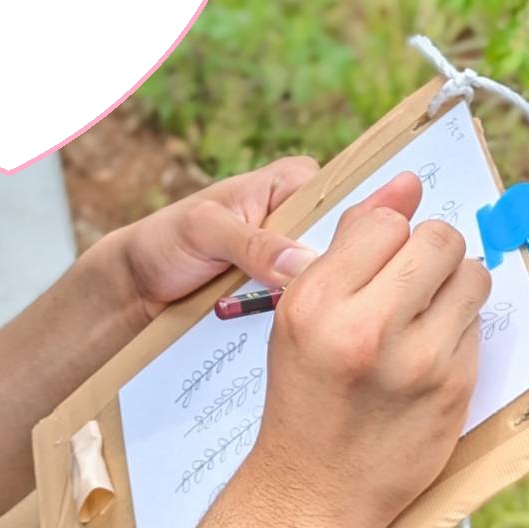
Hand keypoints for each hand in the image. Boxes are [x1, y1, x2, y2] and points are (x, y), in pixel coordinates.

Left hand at [122, 155, 400, 321]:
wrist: (138, 287)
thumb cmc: (166, 241)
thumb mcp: (203, 231)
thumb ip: (251, 242)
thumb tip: (302, 263)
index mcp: (295, 183)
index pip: (351, 198)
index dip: (375, 229)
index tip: (390, 260)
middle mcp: (304, 218)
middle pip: (351, 245)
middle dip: (357, 274)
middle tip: (365, 307)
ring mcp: (298, 260)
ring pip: (336, 281)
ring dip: (337, 304)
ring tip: (351, 329)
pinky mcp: (287, 296)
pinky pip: (313, 307)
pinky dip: (316, 323)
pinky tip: (327, 344)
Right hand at [247, 174, 491, 527]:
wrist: (314, 489)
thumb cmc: (306, 394)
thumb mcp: (301, 315)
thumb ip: (351, 247)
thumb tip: (406, 184)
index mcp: (315, 302)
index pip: (383, 221)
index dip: (389, 235)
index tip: (382, 261)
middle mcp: (366, 327)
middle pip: (438, 240)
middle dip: (432, 252)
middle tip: (413, 283)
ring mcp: (418, 360)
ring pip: (472, 276)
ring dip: (456, 286)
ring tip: (426, 315)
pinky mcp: (454, 387)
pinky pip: (478, 324)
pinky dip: (460, 331)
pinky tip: (429, 356)